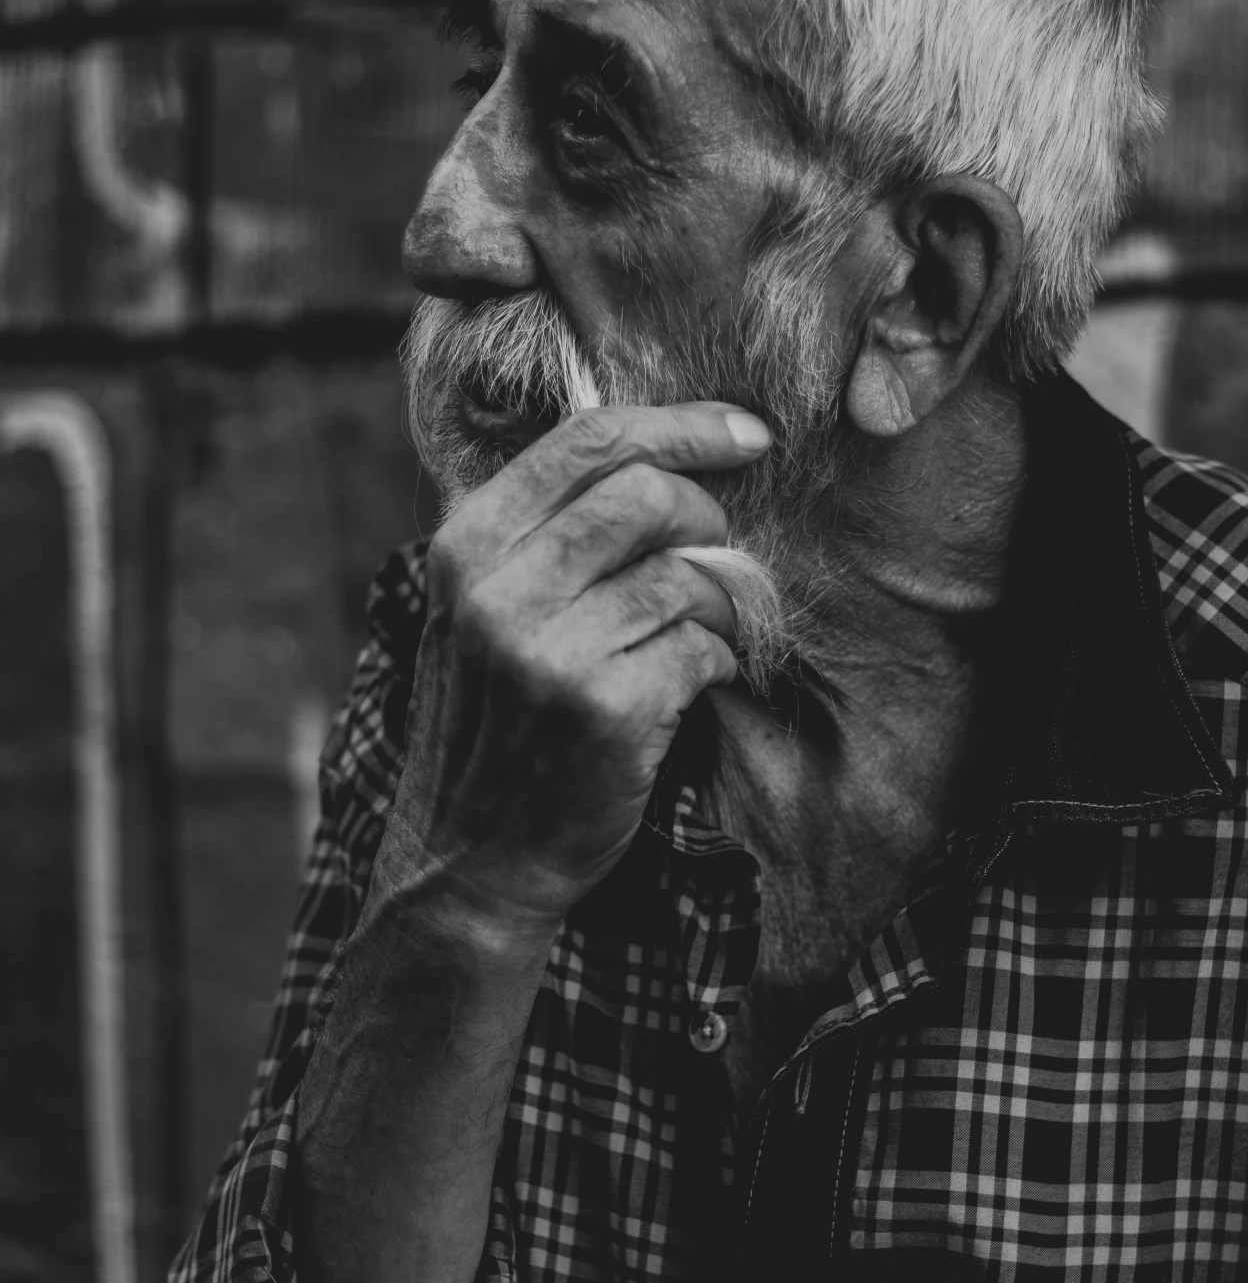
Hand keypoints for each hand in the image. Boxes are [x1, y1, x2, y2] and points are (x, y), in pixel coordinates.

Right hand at [373, 402, 770, 940]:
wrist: (472, 857)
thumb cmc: (496, 719)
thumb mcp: (478, 609)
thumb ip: (541, 529)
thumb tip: (660, 446)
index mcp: (466, 547)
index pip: (586, 440)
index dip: (682, 425)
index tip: (745, 434)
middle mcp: (498, 592)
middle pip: (646, 494)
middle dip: (704, 517)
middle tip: (709, 556)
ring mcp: (550, 653)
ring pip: (685, 574)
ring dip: (716, 601)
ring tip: (696, 633)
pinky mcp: (607, 711)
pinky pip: (703, 647)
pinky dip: (717, 660)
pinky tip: (692, 684)